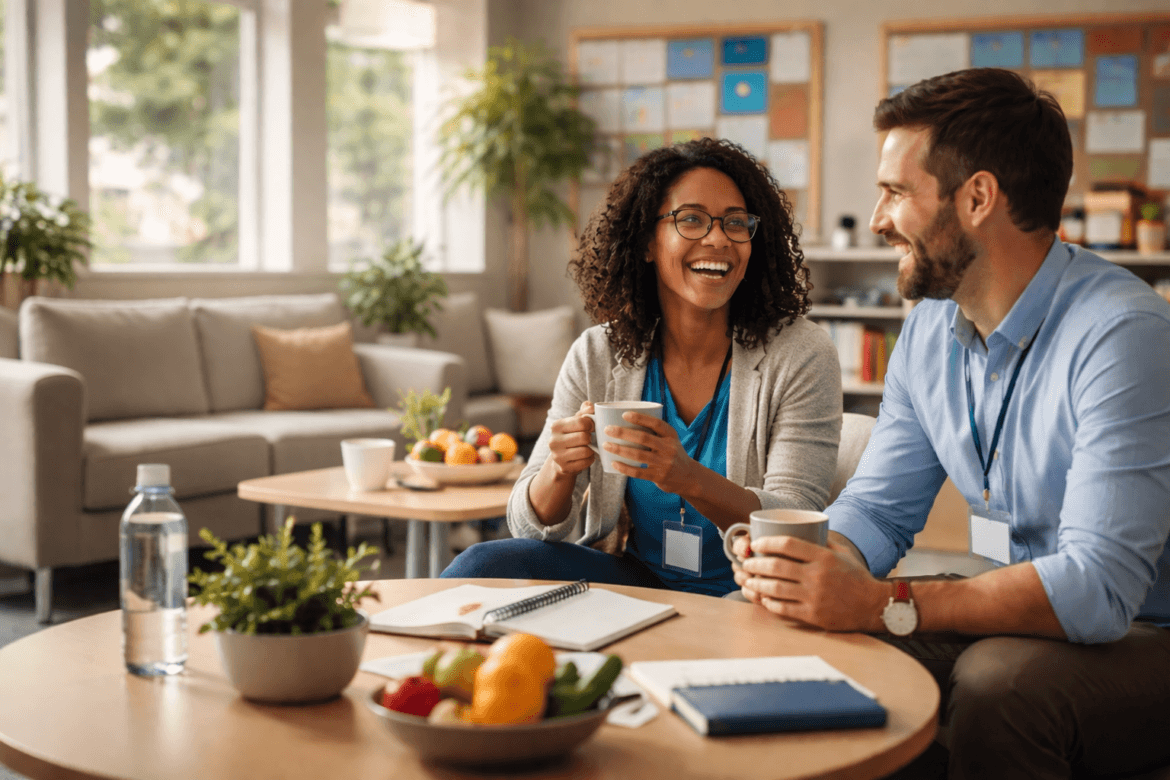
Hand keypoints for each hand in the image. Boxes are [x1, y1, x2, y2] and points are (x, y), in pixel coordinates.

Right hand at [545, 402, 596, 478]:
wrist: (560, 458)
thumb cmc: (571, 436)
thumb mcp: (575, 422)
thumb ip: (584, 412)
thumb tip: (590, 406)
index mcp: (556, 426)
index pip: (582, 422)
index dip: (592, 424)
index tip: (592, 427)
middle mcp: (553, 440)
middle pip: (584, 437)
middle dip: (591, 438)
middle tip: (590, 439)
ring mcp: (557, 456)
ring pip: (585, 451)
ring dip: (591, 449)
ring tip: (589, 447)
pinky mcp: (564, 467)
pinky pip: (585, 462)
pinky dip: (590, 459)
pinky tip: (586, 456)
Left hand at [605, 412, 700, 495]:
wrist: (688, 477)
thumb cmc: (672, 454)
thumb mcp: (670, 440)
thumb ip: (654, 432)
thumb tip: (626, 419)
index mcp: (671, 435)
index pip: (656, 423)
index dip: (640, 418)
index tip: (624, 414)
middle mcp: (669, 448)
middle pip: (643, 438)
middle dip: (623, 433)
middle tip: (607, 429)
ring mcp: (664, 463)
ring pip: (638, 455)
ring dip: (620, 449)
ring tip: (606, 445)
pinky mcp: (658, 477)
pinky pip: (638, 472)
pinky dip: (624, 468)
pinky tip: (614, 463)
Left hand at [732, 535, 888, 631]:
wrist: (873, 606)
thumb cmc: (856, 577)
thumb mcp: (842, 553)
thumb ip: (822, 541)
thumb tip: (804, 528)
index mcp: (823, 557)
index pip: (788, 544)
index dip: (767, 542)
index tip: (756, 544)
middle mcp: (817, 576)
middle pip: (777, 566)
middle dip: (755, 564)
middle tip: (746, 563)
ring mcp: (814, 596)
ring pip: (776, 588)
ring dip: (757, 584)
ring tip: (748, 580)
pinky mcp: (813, 615)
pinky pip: (784, 608)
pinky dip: (770, 603)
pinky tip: (763, 598)